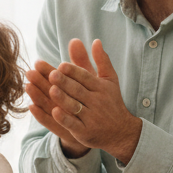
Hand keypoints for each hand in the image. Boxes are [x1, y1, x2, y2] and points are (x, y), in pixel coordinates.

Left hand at [25, 39, 141, 162]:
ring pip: (75, 106)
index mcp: (101, 87)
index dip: (73, 71)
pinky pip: (73, 125)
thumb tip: (95, 40)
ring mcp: (91, 118)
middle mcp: (97, 102)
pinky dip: (64, 119)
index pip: (85, 77)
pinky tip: (54, 112)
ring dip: (63, 98)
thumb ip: (101, 61)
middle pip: (78, 90)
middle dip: (65, 82)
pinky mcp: (85, 132)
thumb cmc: (111, 101)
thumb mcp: (109, 80)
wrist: (121, 131)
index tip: (61, 65)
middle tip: (51, 74)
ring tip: (51, 90)